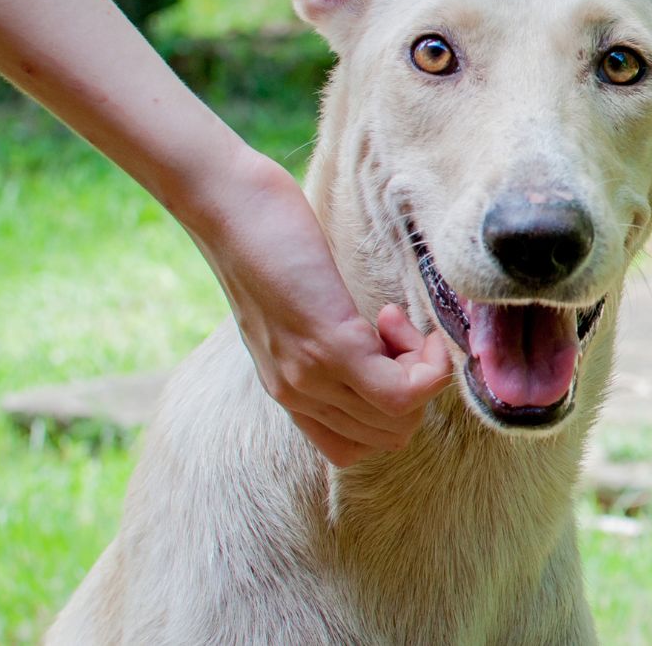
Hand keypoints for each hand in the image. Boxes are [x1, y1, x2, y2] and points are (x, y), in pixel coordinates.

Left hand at [187, 149, 451, 466]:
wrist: (226, 204)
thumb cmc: (266, 238)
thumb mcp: (292, 306)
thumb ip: (322, 336)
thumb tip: (376, 340)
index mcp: (288, 389)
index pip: (356, 447)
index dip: (389, 403)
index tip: (382, 344)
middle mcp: (298, 394)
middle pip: (387, 436)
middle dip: (412, 386)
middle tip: (391, 328)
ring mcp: (313, 374)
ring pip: (399, 420)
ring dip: (419, 369)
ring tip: (390, 318)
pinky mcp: (332, 345)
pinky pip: (403, 391)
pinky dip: (425, 363)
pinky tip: (397, 317)